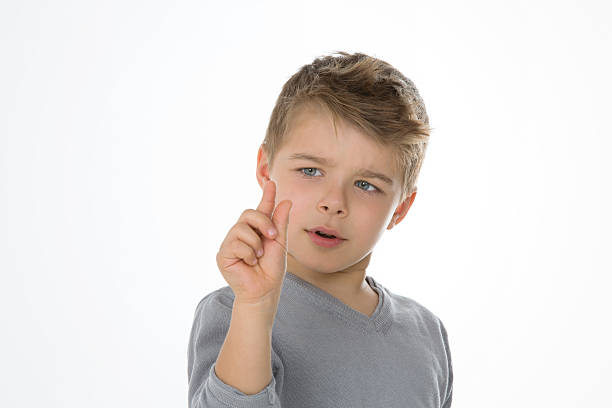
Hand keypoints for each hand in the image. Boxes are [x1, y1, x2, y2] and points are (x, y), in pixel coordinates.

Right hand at [216, 179, 291, 303]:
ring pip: (241, 228)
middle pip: (249, 213)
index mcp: (257, 230)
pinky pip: (236, 244)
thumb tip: (286, 201)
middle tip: (272, 237)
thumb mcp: (280, 243)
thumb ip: (280, 223)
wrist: (264, 290)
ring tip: (258, 257)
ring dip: (256, 243)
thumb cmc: (271, 269)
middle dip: (263, 222)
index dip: (267, 195)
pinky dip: (248, 254)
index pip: (261, 208)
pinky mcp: (223, 253)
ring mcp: (231, 242)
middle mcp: (242, 233)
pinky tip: (249, 263)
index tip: (271, 182)